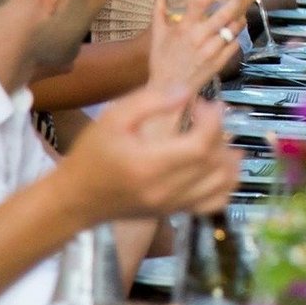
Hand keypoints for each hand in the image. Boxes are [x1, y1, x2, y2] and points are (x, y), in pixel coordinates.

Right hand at [60, 86, 240, 220]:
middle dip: (221, 133)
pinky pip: (215, 202)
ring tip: (216, 137)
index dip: (212, 120)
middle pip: (215, 162)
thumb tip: (187, 92)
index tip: (203, 104)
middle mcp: (166, 190)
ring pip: (222, 183)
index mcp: (149, 165)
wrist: (76, 198)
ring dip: (229, 157)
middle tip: (207, 116)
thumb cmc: (92, 154)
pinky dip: (226, 183)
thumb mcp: (112, 118)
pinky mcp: (176, 211)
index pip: (201, 145)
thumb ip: (150, 102)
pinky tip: (219, 165)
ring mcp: (174, 205)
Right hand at [147, 0, 243, 91]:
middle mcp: (198, 38)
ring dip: (238, 21)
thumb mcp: (157, 36)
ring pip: (232, 30)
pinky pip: (234, 46)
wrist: (168, 89)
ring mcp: (210, 51)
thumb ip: (158, 13)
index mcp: (183, 28)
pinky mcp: (218, 63)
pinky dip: (236, 38)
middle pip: (223, 15)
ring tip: (239, 15)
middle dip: (235, 2)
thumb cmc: (161, 62)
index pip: (199, 2)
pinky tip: (234, 35)